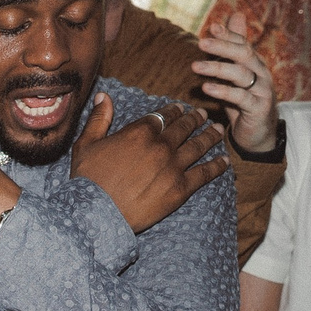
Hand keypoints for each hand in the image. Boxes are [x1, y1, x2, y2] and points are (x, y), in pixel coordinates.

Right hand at [70, 94, 228, 233]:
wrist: (97, 214)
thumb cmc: (87, 180)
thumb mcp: (86, 145)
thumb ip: (99, 119)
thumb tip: (103, 96)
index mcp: (139, 132)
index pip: (162, 115)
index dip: (173, 110)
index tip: (181, 108)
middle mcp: (160, 146)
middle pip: (183, 127)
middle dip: (195, 119)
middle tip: (202, 115)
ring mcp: (173, 167)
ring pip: (198, 146)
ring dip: (210, 136)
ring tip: (218, 131)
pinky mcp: (181, 188)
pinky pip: (205, 173)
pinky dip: (217, 166)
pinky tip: (224, 161)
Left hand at [193, 13, 276, 154]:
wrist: (257, 134)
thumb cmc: (244, 101)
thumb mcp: (236, 74)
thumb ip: (233, 49)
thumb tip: (235, 15)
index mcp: (255, 63)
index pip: (242, 44)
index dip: (228, 35)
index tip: (211, 27)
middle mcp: (261, 73)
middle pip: (243, 54)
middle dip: (222, 46)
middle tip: (201, 42)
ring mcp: (262, 91)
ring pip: (240, 74)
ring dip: (217, 68)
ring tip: (195, 67)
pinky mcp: (258, 108)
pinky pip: (240, 97)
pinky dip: (223, 91)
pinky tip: (206, 88)